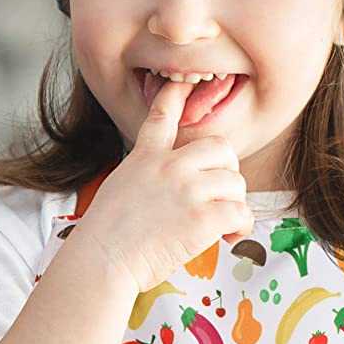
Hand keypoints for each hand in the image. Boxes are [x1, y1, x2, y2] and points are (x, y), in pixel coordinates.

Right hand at [79, 77, 253, 293]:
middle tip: (217, 194)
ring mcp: (187, 189)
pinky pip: (241, 213)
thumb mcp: (120, 186)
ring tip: (221, 223)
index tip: (182, 84)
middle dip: (227, 170)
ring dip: (233, 203)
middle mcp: (169, 166)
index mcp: (145, 157)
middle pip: (221, 147)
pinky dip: (240, 227)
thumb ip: (147, 174)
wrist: (103, 259)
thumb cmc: (106, 235)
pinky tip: (228, 237)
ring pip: (236, 182)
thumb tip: (174, 184)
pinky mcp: (202, 218)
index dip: (175, 97)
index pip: (163, 117)